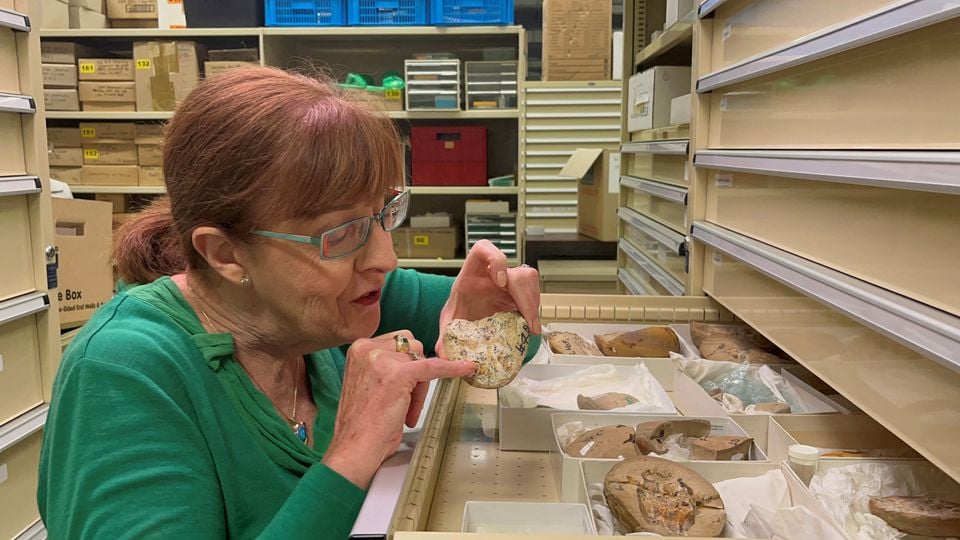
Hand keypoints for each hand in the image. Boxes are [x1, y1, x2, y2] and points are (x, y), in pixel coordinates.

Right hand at [322, 330, 474, 488]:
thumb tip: (414, 364)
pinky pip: (433, 367)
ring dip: (420, 386)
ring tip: (406, 411)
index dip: (407, 364)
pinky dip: (452, 368)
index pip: (398, 343)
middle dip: (416, 373)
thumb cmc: (362, 424)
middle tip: (405, 402)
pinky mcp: (399, 373)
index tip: (410, 383)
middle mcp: (367, 348)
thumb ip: (384, 367)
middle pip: (412, 348)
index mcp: (359, 348)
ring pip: (421, 359)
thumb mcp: (368, 383)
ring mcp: (382, 359)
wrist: (355, 447)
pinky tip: (466, 368)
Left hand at [435, 240, 540, 357]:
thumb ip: (445, 336)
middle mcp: (493, 272)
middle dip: (525, 296)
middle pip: (516, 272)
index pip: (483, 249)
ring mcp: (508, 280)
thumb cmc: (459, 310)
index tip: (500, 282)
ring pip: (529, 280)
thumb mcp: (449, 323)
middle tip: (526, 321)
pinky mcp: (519, 291)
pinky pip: (533, 292)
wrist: (466, 315)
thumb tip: (442, 354)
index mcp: (472, 272)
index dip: (496, 259)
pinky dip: (534, 309)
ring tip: (530, 326)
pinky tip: (530, 325)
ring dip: (533, 303)